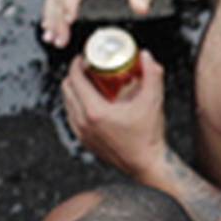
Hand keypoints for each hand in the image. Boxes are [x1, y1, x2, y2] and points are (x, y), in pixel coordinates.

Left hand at [62, 45, 168, 172]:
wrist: (146, 164)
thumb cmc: (148, 137)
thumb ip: (152, 75)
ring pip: (67, 103)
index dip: (77, 63)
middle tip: (89, 67)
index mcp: (95, 111)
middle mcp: (83, 122)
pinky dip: (76, 104)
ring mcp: (82, 133)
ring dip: (75, 89)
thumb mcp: (153, 101)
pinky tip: (91, 101)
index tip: (85, 57)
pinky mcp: (84, 140)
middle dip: (75, 74)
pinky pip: (72, 116)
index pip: (75, 79)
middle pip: (67, 89)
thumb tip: (146, 56)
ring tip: (90, 82)